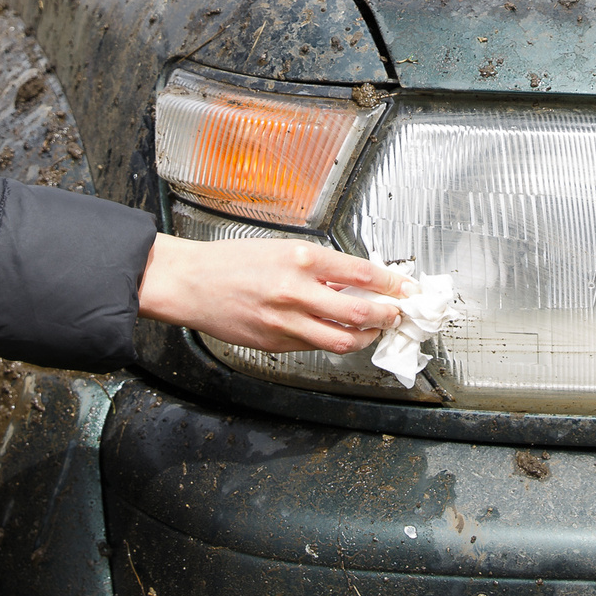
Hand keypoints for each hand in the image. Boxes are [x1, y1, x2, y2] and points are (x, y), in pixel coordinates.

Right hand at [137, 234, 407, 355]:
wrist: (190, 283)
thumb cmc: (231, 261)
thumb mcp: (281, 248)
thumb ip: (319, 266)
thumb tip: (354, 279)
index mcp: (301, 258)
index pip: (362, 273)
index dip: (391, 283)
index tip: (405, 287)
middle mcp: (296, 291)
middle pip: (360, 312)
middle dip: (387, 315)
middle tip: (397, 314)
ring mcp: (286, 322)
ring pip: (342, 340)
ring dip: (366, 337)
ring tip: (374, 330)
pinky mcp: (275, 343)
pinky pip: (315, 346)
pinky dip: (334, 341)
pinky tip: (339, 333)